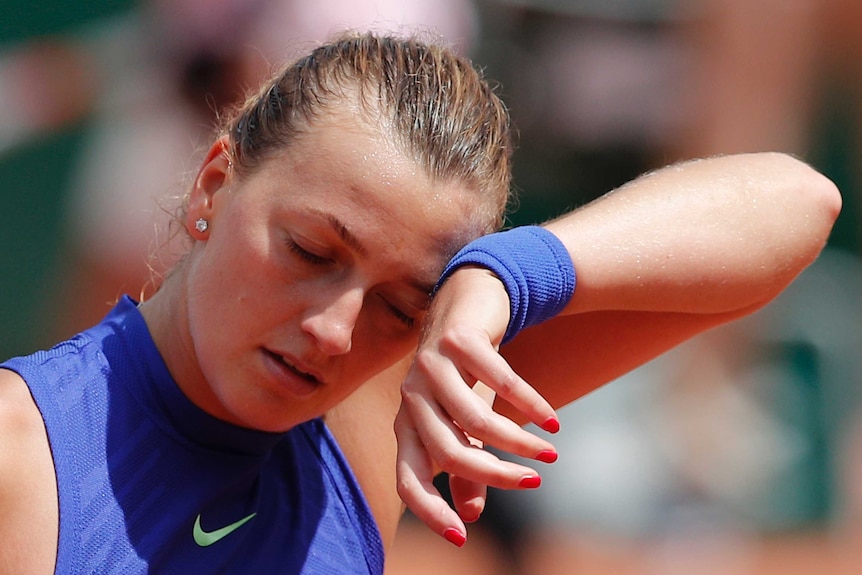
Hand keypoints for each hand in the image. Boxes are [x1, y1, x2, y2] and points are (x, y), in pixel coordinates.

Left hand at [394, 267, 559, 545]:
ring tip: (551, 453)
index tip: (462, 539)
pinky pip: (499, 381)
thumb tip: (470, 517)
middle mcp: (412, 397)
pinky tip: (551, 421)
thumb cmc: (466, 372)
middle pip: (448, 453)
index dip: (429, 511)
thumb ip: (466, 467)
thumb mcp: (466, 421)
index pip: (407, 479)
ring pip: (475, 420)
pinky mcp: (458, 339)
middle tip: (535, 482)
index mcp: (407, 424)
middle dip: (496, 475)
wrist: (470, 300)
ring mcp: (431, 366)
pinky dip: (530, 404)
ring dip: (518, 442)